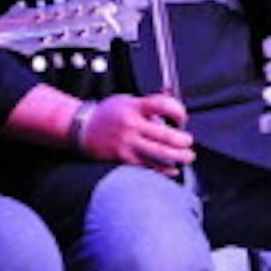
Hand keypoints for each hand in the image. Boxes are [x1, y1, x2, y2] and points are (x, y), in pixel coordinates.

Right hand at [79, 92, 194, 175]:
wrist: (82, 127)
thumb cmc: (107, 114)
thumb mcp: (128, 101)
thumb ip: (149, 105)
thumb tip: (172, 105)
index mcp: (134, 107)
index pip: (162, 105)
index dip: (178, 111)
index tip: (182, 118)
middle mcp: (131, 125)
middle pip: (165, 134)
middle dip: (183, 140)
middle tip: (188, 141)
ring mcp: (127, 143)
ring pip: (159, 153)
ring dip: (178, 157)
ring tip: (187, 156)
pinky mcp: (123, 158)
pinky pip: (147, 166)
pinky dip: (163, 170)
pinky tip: (172, 170)